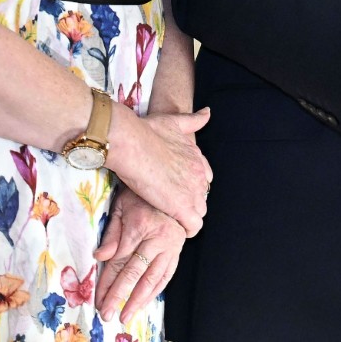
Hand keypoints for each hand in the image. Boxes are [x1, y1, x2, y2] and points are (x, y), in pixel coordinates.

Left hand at [94, 186, 185, 322]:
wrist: (171, 184)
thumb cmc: (142, 194)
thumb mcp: (121, 206)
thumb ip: (112, 233)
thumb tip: (100, 256)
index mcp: (141, 226)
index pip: (120, 260)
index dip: (107, 281)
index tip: (97, 298)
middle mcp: (158, 239)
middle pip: (135, 273)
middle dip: (120, 296)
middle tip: (108, 314)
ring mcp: (171, 245)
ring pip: (154, 278)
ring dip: (139, 299)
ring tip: (126, 315)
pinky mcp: (178, 250)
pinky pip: (167, 274)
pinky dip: (156, 290)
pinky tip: (145, 301)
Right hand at [105, 104, 210, 236]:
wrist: (133, 143)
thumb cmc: (148, 131)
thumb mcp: (175, 121)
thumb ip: (193, 120)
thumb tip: (208, 112)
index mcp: (198, 157)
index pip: (204, 178)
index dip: (191, 185)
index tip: (177, 189)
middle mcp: (199, 174)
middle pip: (202, 196)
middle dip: (190, 201)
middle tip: (171, 205)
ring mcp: (192, 191)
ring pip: (199, 212)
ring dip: (188, 216)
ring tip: (171, 218)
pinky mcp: (182, 207)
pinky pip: (193, 226)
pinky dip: (187, 229)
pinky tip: (176, 229)